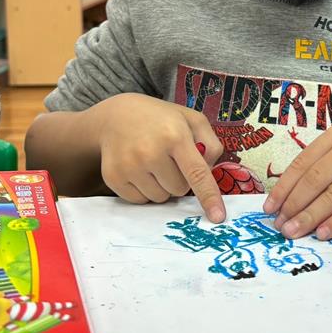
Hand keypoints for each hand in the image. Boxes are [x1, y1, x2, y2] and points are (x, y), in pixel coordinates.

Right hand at [93, 94, 225, 221]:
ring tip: (152, 162)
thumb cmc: (160, 119)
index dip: (209, 196)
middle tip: (168, 158)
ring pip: (160, 198)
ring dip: (161, 186)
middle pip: (179, 190)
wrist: (116, 115)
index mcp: (175, 135)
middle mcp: (151, 152)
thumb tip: (210, 174)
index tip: (217, 217)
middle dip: (179, 178)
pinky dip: (144, 190)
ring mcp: (130, 166)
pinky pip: (140, 201)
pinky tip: (138, 169)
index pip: (197, 173)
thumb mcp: (191, 120)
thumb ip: (210, 145)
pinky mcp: (113, 177)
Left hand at [262, 127, 331, 239]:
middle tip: (279, 226)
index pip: (303, 163)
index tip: (269, 209)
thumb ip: (321, 169)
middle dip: (293, 206)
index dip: (284, 188)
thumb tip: (285, 201)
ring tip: (294, 233)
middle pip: (315, 180)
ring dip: (310, 217)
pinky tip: (323, 233)